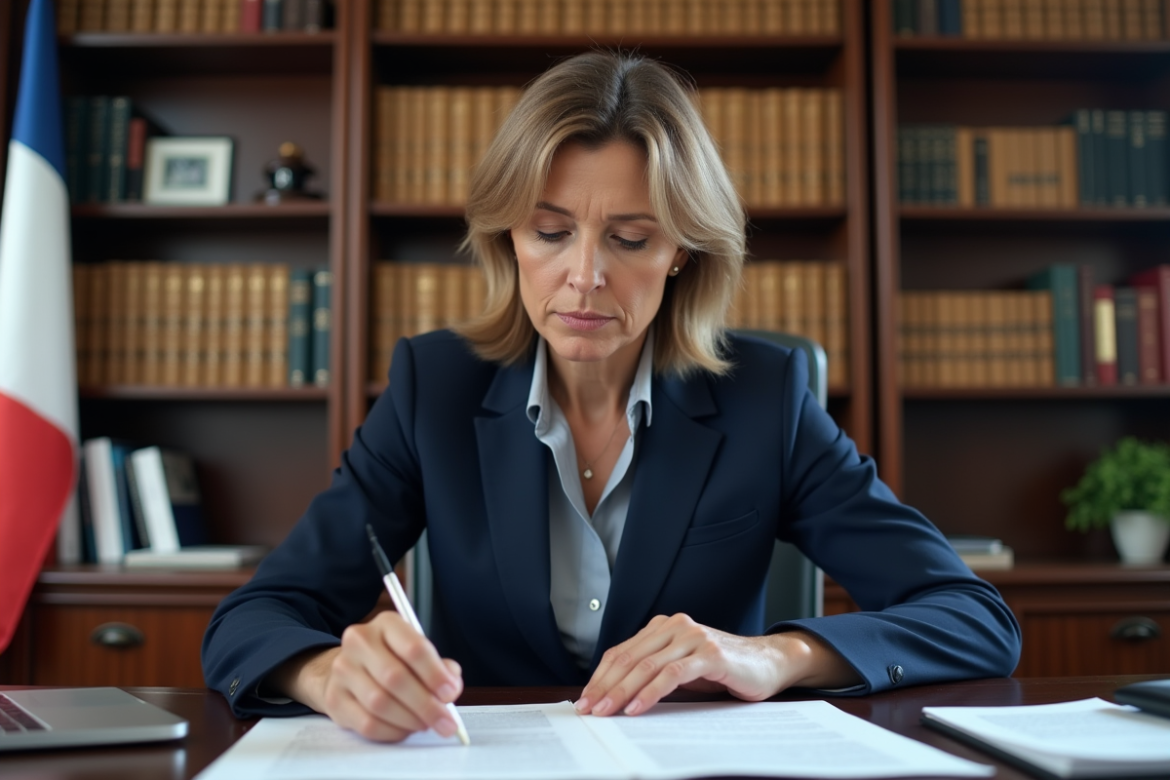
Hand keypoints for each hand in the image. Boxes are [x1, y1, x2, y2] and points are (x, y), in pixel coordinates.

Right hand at [270, 611, 463, 742]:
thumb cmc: (392, 661)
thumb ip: (440, 668)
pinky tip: (405, 730)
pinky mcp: (334, 698)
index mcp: (386, 623)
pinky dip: (392, 731)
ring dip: (410, 720)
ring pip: (379, 703)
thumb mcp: (417, 654)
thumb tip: (451, 687)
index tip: (450, 693)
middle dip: (426, 705)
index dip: (435, 674)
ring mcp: (343, 670)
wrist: (349, 670)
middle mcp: (359, 641)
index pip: (413, 648)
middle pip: (395, 677)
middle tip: (446, 722)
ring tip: (426, 725)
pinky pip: (366, 723)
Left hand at [575, 614, 859, 717]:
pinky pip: (672, 674)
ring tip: (607, 712)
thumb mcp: (681, 668)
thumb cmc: (722, 669)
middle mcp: (675, 626)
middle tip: (589, 710)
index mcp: (664, 627)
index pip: (622, 652)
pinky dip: (650, 692)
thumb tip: (614, 695)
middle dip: (605, 686)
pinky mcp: (710, 654)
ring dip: (622, 691)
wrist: (767, 663)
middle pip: (629, 658)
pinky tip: (637, 707)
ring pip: (647, 665)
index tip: (585, 700)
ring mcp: (693, 637)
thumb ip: (653, 672)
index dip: (600, 677)